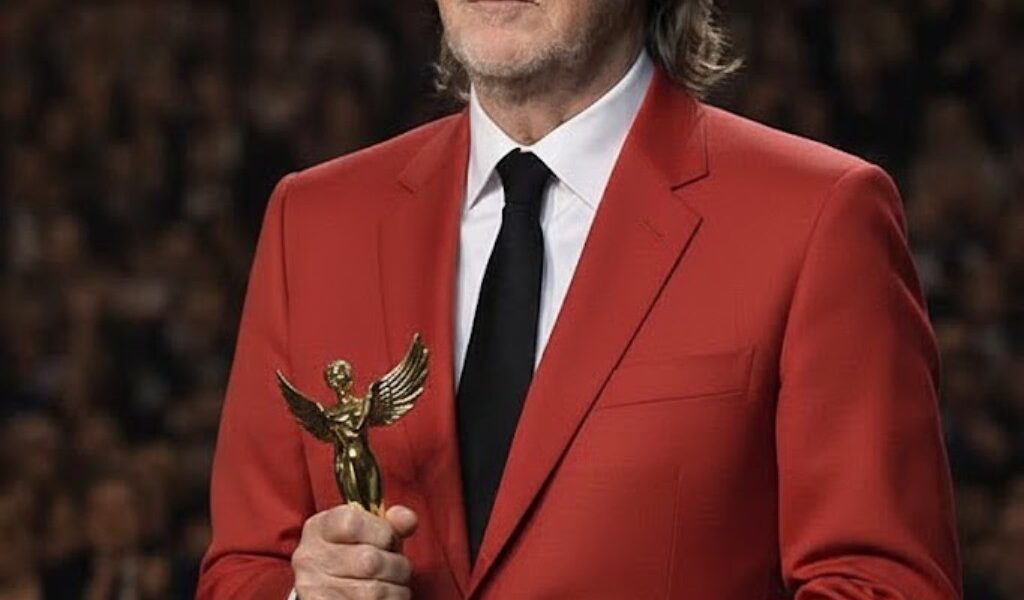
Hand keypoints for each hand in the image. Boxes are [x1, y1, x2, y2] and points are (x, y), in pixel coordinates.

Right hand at [292, 504, 417, 599]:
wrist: (328, 590)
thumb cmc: (353, 558)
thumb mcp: (369, 533)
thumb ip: (390, 523)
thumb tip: (407, 520)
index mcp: (319, 529)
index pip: (352, 523)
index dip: (382, 532)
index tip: (387, 540)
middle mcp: (311, 559)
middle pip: (369, 560)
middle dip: (396, 565)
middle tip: (395, 567)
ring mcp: (315, 589)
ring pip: (375, 591)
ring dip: (395, 589)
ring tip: (391, 585)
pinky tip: (385, 598)